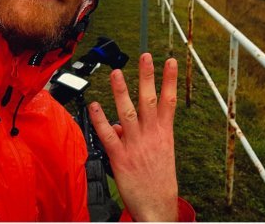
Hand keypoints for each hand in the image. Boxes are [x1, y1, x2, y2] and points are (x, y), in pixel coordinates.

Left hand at [89, 53, 178, 220]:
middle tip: (145, 56)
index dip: (170, 80)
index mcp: (164, 133)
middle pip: (150, 100)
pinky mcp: (120, 158)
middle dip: (148, 77)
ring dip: (121, 92)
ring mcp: (135, 145)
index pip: (169, 101)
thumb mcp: (159, 153)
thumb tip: (120, 123)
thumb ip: (143, 134)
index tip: (170, 61)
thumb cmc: (159, 180)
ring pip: (127, 112)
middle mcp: (151, 135)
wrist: (158, 207)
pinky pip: (109, 135)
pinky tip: (94, 106)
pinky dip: (100, 120)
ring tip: (116, 72)